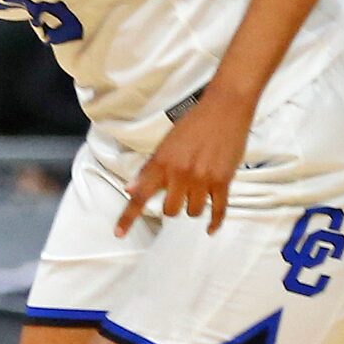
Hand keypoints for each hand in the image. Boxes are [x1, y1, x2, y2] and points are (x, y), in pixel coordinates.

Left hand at [119, 89, 254, 235]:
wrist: (224, 109)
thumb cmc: (193, 124)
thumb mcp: (165, 144)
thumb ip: (148, 170)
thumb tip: (130, 189)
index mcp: (161, 163)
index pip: (140, 195)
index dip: (128, 217)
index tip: (119, 233)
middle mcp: (180, 174)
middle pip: (169, 210)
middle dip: (171, 206)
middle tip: (177, 195)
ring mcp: (203, 179)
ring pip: (192, 212)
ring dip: (191, 207)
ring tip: (195, 194)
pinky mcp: (224, 181)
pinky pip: (218, 210)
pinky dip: (215, 222)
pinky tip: (210, 228)